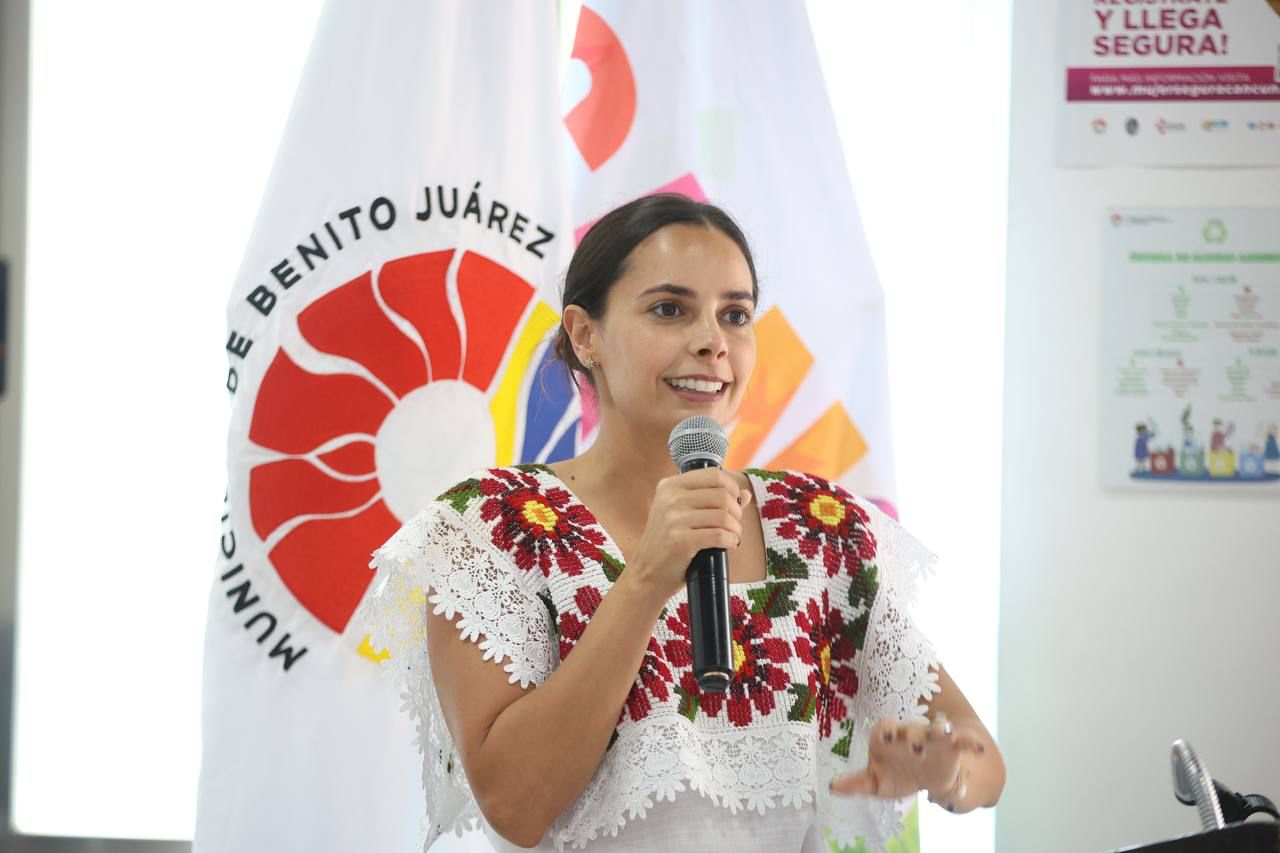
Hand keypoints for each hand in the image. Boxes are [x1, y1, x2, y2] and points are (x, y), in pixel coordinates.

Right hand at [624, 467, 750, 602]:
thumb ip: (711, 500)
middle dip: (736, 512)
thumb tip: (745, 494)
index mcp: (669, 486)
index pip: (713, 474)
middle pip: (722, 495)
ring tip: (733, 535)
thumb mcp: (681, 514)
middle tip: (734, 524)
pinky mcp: (680, 541)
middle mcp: (670, 499)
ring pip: (723, 516)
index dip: (732, 487)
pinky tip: (729, 544)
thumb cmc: (666, 543)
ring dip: (735, 528)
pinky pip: (719, 535)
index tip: (735, 502)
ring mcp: (674, 519)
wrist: (646, 573)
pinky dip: (730, 540)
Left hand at [830, 714, 984, 809]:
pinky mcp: (951, 748)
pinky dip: (970, 742)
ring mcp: (932, 739)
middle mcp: (910, 734)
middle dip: (914, 736)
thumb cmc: (896, 775)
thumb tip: (833, 787)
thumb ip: (857, 783)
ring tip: (945, 733)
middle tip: (915, 748)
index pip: (884, 728)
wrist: (924, 780)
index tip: (884, 738)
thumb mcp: (877, 783)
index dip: (884, 731)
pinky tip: (977, 747)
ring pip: (936, 729)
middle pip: (911, 728)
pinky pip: (962, 740)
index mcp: (888, 739)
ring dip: (940, 730)